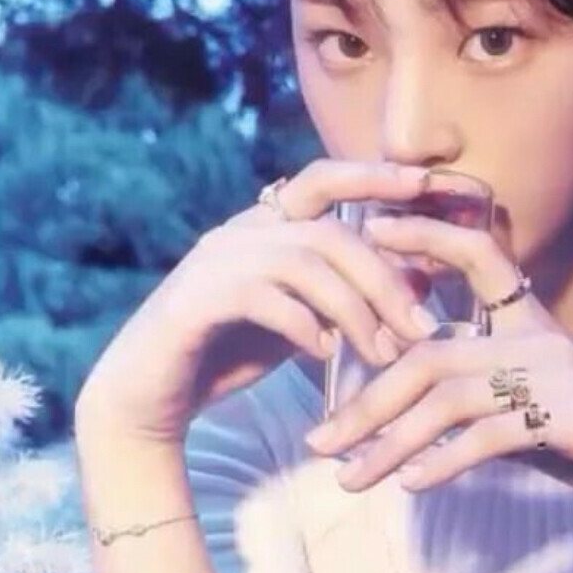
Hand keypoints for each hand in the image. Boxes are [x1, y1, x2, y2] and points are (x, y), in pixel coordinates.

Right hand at [75, 160, 443, 445]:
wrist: (145, 398)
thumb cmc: (229, 351)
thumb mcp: (303, 318)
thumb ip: (348, 294)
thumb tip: (420, 279)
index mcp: (264, 224)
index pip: (324, 179)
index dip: (374, 175)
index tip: (427, 182)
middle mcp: (240, 231)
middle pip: (329, 232)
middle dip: (383, 278)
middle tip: (420, 326)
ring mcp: (214, 261)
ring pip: (305, 263)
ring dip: (354, 310)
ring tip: (381, 352)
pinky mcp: (195, 299)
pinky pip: (266, 298)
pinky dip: (305, 325)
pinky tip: (324, 354)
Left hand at [303, 213, 572, 539]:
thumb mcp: (537, 410)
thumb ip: (482, 399)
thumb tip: (410, 416)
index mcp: (534, 321)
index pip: (478, 254)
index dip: (425, 235)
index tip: (369, 232)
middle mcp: (542, 336)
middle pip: (432, 353)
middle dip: (368, 399)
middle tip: (319, 442)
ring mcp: (560, 373)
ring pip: (449, 395)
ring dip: (391, 441)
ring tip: (348, 479)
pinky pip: (489, 435)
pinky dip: (444, 461)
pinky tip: (412, 484)